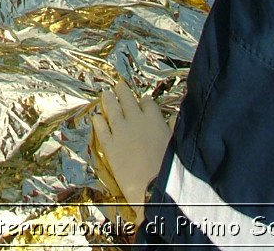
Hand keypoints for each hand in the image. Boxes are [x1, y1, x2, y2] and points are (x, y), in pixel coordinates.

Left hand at [89, 81, 171, 214]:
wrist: (154, 187)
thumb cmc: (171, 168)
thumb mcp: (177, 144)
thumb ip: (173, 129)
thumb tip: (174, 117)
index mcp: (154, 119)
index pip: (148, 103)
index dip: (145, 101)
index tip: (143, 100)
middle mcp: (136, 120)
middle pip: (127, 100)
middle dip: (123, 92)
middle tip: (118, 86)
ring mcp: (120, 131)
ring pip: (112, 110)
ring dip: (108, 101)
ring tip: (105, 94)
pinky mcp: (109, 145)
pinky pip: (101, 130)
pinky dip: (98, 122)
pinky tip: (96, 117)